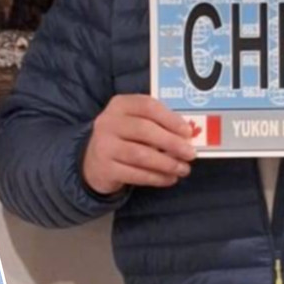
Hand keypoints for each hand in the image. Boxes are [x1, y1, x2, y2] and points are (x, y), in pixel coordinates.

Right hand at [81, 94, 195, 195]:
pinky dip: (156, 178)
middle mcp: (108, 122)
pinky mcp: (105, 168)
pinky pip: (135, 174)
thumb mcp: (135, 122)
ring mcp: (104, 145)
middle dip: (171, 143)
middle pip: (144, 130)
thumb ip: (157, 124)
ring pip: (140, 155)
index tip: (188, 132)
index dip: (170, 119)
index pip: (147, 106)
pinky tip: (169, 179)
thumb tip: (187, 136)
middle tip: (190, 154)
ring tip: (183, 169)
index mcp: (120, 105)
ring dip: (166, 163)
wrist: (93, 161)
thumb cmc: (124, 138)